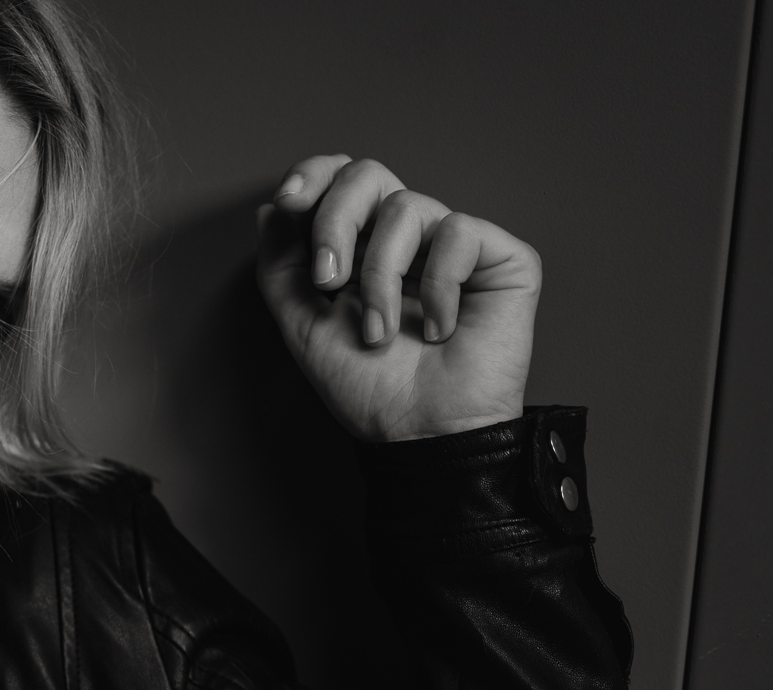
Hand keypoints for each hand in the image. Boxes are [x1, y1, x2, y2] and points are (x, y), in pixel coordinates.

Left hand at [255, 155, 539, 441]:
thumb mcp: (302, 326)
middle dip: (335, 222)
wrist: (419, 432)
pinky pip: (459, 232)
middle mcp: (407, 238)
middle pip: (368, 174)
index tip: (290, 199)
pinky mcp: (501, 257)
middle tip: (329, 280)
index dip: (314, 174)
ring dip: (379, 278)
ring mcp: (453, 245)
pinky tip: (439, 330)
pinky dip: (438, 286)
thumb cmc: (369, 388)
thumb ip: (280, 267)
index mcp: (361, 245)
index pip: (339, 179)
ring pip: (406, 206)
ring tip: (380, 332)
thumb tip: (271, 210)